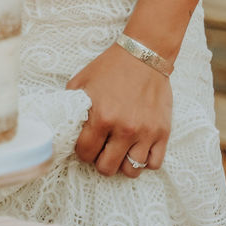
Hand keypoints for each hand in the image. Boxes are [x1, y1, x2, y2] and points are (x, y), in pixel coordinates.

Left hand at [66, 43, 172, 177]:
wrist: (144, 54)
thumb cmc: (110, 67)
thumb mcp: (82, 81)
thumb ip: (71, 105)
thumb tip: (63, 125)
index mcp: (102, 116)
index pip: (85, 152)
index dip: (82, 150)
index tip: (86, 144)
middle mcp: (124, 128)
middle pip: (107, 168)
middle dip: (100, 161)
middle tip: (102, 149)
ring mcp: (145, 132)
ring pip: (131, 171)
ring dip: (122, 163)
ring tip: (120, 150)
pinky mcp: (162, 132)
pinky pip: (154, 164)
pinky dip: (144, 161)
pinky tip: (137, 148)